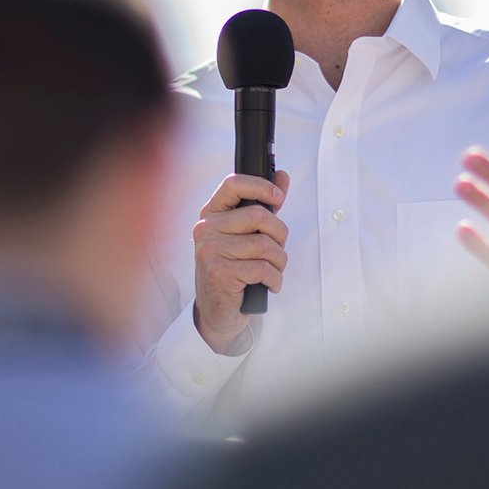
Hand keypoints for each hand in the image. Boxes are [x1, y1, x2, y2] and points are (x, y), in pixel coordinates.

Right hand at [192, 171, 290, 353]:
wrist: (217, 312)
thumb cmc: (233, 268)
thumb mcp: (246, 234)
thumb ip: (263, 205)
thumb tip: (282, 176)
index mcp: (211, 214)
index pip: (233, 184)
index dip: (261, 186)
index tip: (278, 197)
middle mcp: (206, 229)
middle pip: (259, 216)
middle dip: (279, 235)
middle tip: (277, 250)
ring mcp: (210, 251)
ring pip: (265, 245)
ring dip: (279, 261)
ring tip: (273, 270)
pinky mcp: (219, 273)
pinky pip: (263, 268)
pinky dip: (275, 279)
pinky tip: (269, 284)